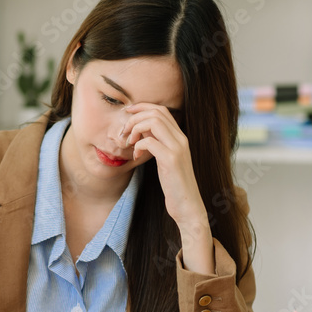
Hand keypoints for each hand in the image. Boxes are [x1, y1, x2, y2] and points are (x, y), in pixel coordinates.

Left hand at [116, 102, 207, 230]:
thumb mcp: (164, 158)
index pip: (162, 110)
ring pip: (153, 122)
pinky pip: (149, 142)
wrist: (187, 204)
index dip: (143, 107)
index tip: (128, 112)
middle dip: (135, 118)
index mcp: (180, 137)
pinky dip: (138, 146)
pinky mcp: (171, 160)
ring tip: (129, 142)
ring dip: (135, 129)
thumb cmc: (173, 183)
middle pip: (156, 112)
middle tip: (125, 132)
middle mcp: (181, 139)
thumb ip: (156, 141)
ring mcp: (177, 149)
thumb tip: (140, 129)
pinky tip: (136, 156)